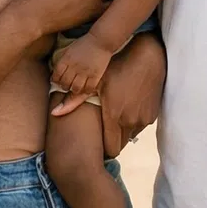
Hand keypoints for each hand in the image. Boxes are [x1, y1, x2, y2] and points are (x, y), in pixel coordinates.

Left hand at [50, 36, 112, 99]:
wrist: (100, 40)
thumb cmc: (84, 43)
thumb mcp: (69, 49)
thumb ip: (63, 60)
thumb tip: (55, 70)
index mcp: (66, 59)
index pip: (56, 75)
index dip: (55, 80)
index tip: (57, 81)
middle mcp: (74, 67)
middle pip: (65, 83)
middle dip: (64, 86)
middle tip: (67, 85)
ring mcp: (85, 72)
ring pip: (75, 88)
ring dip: (74, 89)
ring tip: (76, 87)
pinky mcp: (95, 75)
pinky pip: (88, 88)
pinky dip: (86, 90)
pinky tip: (86, 87)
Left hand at [79, 33, 164, 156]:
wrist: (148, 59)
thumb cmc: (118, 68)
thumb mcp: (96, 82)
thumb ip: (75, 99)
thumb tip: (54, 112)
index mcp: (114, 117)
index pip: (110, 149)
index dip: (104, 148)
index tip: (99, 141)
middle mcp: (130, 122)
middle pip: (120, 144)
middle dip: (113, 140)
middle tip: (106, 127)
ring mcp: (143, 120)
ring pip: (131, 135)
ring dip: (124, 130)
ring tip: (119, 114)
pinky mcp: (152, 115)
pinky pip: (141, 126)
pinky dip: (135, 122)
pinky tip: (130, 106)